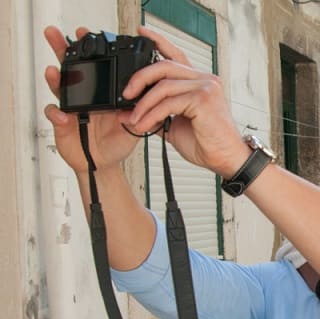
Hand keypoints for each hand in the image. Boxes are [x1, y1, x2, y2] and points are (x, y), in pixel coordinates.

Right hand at [43, 26, 139, 173]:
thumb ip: (140, 114)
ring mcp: (72, 108)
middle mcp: (85, 96)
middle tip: (56, 34)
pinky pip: (54, 115)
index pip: (94, 66)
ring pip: (59, 88)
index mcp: (103, 93)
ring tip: (53, 71)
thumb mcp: (135, 127)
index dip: (87, 50)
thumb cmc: (118, 142)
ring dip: (55, 79)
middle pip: (71, 69)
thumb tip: (146, 102)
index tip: (85, 33)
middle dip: (62, 50)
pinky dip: (56, 113)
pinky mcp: (62, 123)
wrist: (105, 164)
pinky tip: (61, 115)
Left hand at [121, 30, 249, 177]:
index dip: (159, 42)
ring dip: (143, 104)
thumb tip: (125, 113)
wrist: (226, 159)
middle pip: (164, 65)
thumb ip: (153, 115)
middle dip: (139, 78)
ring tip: (133, 119)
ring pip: (163, 86)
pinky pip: (168, 102)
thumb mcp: (173, 126)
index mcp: (199, 82)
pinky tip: (144, 125)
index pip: (176, 56)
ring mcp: (206, 87)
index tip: (142, 33)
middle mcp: (205, 80)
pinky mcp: (204, 99)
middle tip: (126, 95)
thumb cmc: (207, 143)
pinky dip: (151, 114)